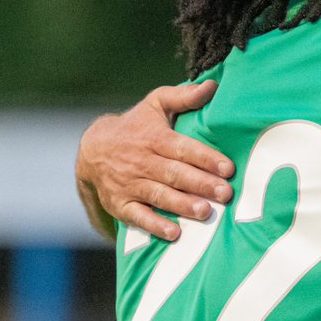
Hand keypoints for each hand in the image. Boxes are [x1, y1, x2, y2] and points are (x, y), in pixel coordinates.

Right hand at [76, 81, 234, 241]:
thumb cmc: (136, 126)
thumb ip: (184, 97)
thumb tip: (213, 86)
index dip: (205, 158)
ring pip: (159, 195)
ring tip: (205, 212)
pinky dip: (155, 226)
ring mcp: (130, 184)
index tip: (228, 168)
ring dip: (182, 205)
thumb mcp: (156, 105)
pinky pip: (138, 217)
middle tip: (225, 193)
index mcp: (154, 138)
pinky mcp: (121, 204)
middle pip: (174, 174)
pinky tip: (175, 234)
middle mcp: (142, 162)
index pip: (183, 148)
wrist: (93, 150)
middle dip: (200, 184)